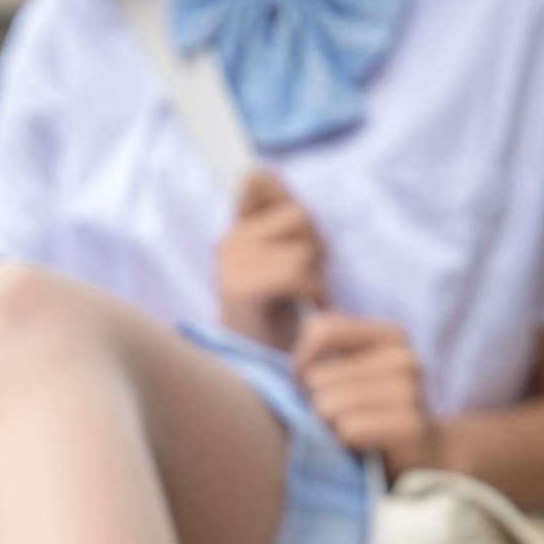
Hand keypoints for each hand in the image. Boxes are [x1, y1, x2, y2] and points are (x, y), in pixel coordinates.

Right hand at [217, 168, 326, 351]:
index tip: (297, 240)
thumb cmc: (283, 321)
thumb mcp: (283, 261)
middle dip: (315, 247)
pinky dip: (313, 293)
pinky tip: (308, 310)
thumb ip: (278, 218)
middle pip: (299, 214)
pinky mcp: (239, 288)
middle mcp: (226, 242)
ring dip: (316, 275)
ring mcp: (230, 264)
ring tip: (305, 299)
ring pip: (301, 246)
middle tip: (307, 283)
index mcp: (235, 231)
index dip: (289, 204)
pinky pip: (296, 272)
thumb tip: (260, 168)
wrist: (266, 374)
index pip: (260, 180)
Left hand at [293, 310, 440, 480]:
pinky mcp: (409, 426)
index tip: (308, 385)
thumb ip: (321, 357)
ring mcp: (411, 392)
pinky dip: (345, 444)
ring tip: (352, 434)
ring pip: (327, 405)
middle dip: (316, 404)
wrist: (424, 463)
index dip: (301, 362)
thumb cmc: (372, 418)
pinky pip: (347, 429)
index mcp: (390, 336)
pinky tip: (363, 448)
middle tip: (339, 421)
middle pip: (316, 377)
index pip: (319, 328)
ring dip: (330, 427)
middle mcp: (404, 358)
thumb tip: (280, 361)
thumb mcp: (349, 377)